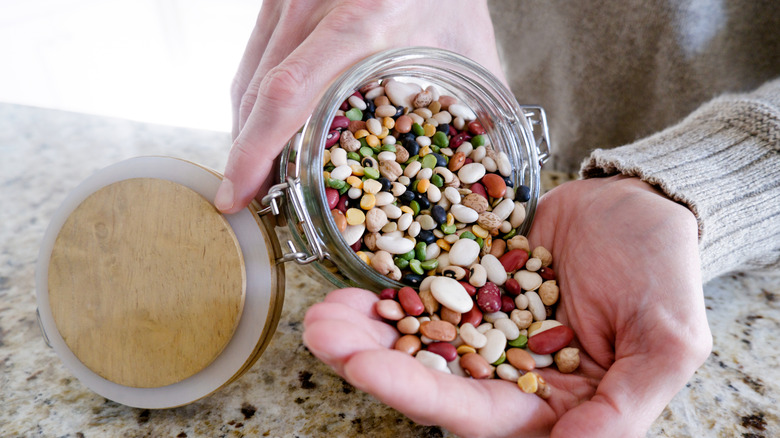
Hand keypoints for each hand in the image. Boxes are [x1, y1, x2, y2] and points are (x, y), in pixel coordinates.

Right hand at [216, 0, 504, 212]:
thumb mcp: (468, 47)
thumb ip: (476, 109)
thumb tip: (485, 169)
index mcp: (363, 22)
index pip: (287, 94)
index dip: (255, 151)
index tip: (238, 195)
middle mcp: (314, 6)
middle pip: (258, 94)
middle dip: (247, 155)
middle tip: (251, 200)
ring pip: (249, 79)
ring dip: (247, 132)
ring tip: (257, 174)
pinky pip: (254, 59)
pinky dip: (253, 102)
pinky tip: (263, 130)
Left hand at [303, 175, 711, 436]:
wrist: (641, 203)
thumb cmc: (665, 271)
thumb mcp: (667, 340)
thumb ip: (622, 404)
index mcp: (551, 399)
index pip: (476, 412)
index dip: (420, 394)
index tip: (367, 371)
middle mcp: (506, 369)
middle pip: (430, 375)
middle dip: (372, 360)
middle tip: (321, 335)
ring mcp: (482, 322)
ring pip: (416, 333)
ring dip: (367, 328)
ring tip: (322, 314)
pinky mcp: (469, 280)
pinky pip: (422, 285)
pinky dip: (387, 285)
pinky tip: (352, 281)